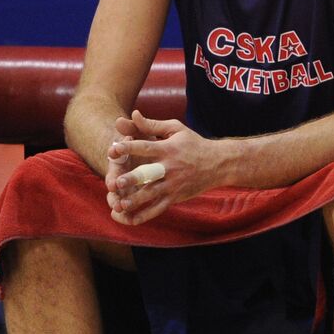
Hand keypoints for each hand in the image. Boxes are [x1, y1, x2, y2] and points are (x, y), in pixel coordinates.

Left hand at [105, 110, 215, 224]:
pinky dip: (144, 215)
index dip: (128, 148)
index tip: (113, 149)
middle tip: (116, 183)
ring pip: (152, 194)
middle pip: (148, 174)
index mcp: (167, 149)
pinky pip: (159, 208)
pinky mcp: (176, 197)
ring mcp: (173, 184)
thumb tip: (132, 114)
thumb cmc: (194, 144)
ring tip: (120, 205)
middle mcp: (169, 168)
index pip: (145, 147)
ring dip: (136, 201)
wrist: (220, 164)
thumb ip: (151, 124)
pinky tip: (129, 219)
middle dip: (132, 179)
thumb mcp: (176, 129)